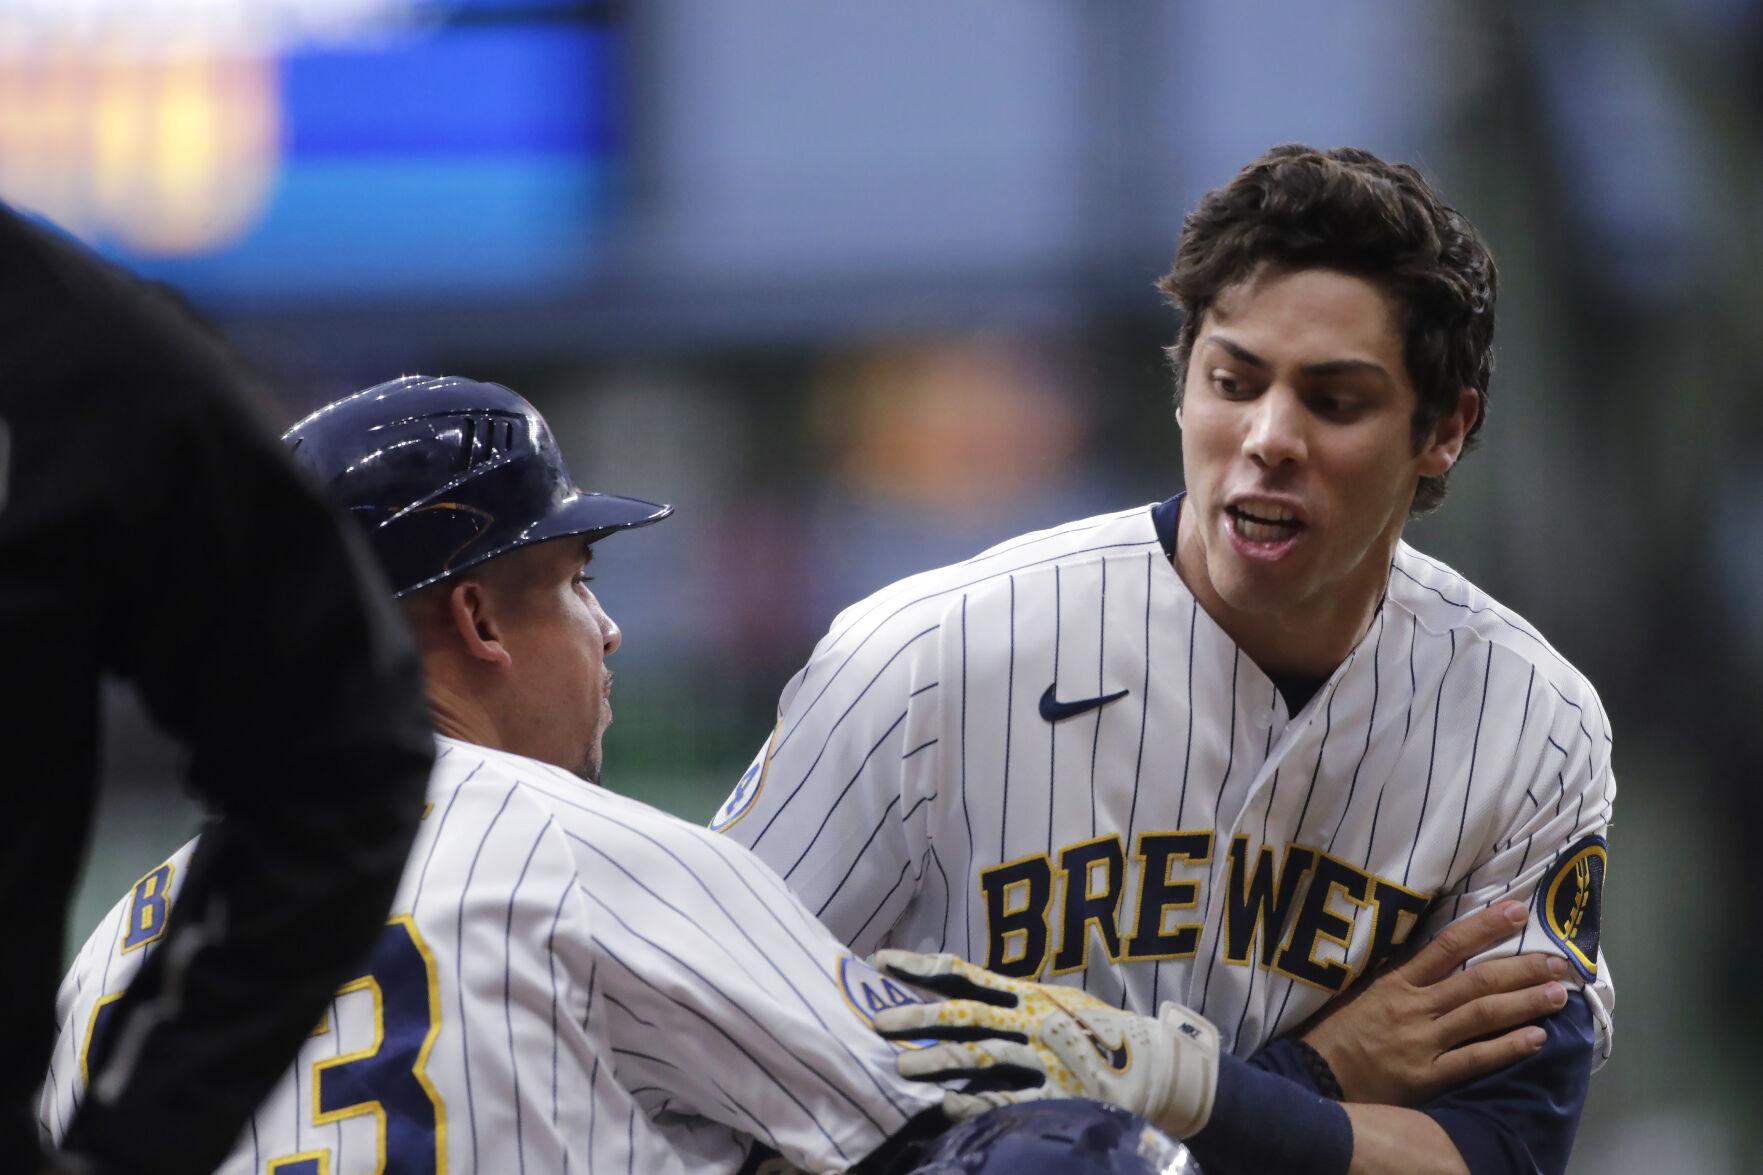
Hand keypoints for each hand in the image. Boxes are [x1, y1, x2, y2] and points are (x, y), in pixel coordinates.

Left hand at [871, 949, 1220, 1137]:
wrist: (1159, 1068)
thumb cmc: (1100, 1035)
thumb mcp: (1057, 1004)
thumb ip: (1012, 1002)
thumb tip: (959, 996)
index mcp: (1027, 994)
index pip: (963, 975)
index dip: (920, 967)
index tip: (881, 960)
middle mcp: (1032, 1020)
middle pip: (964, 1015)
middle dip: (918, 1016)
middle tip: (878, 1021)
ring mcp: (1046, 1057)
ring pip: (981, 1055)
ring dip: (937, 1062)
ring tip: (901, 1070)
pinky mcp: (1059, 1094)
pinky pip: (1009, 1099)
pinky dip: (974, 1101)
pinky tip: (945, 1105)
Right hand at [1300, 899, 1572, 1105]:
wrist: (1315, 1076)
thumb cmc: (1339, 1031)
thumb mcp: (1363, 991)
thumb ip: (1401, 976)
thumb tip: (1440, 953)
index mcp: (1396, 981)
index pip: (1446, 945)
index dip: (1484, 927)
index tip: (1518, 911)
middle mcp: (1414, 1006)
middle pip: (1476, 980)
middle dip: (1522, 968)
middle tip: (1560, 962)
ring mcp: (1423, 1041)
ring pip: (1482, 1015)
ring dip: (1525, 1003)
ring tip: (1559, 995)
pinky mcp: (1428, 1075)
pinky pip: (1474, 1058)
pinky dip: (1507, 1047)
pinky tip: (1536, 1038)